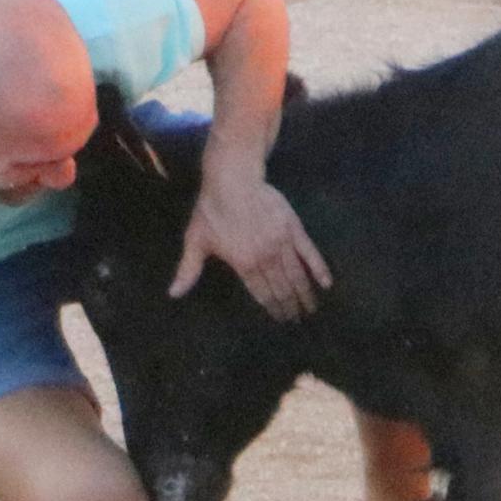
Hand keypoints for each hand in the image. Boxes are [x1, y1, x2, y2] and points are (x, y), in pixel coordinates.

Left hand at [177, 167, 331, 319]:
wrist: (233, 180)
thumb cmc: (211, 210)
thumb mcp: (196, 241)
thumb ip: (188, 270)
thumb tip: (173, 294)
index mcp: (244, 265)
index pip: (262, 293)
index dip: (272, 308)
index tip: (281, 320)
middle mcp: (266, 259)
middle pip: (282, 288)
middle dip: (290, 306)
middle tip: (298, 320)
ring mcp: (282, 245)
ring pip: (296, 276)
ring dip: (305, 295)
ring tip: (311, 309)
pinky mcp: (294, 229)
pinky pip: (309, 253)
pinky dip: (319, 269)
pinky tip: (326, 283)